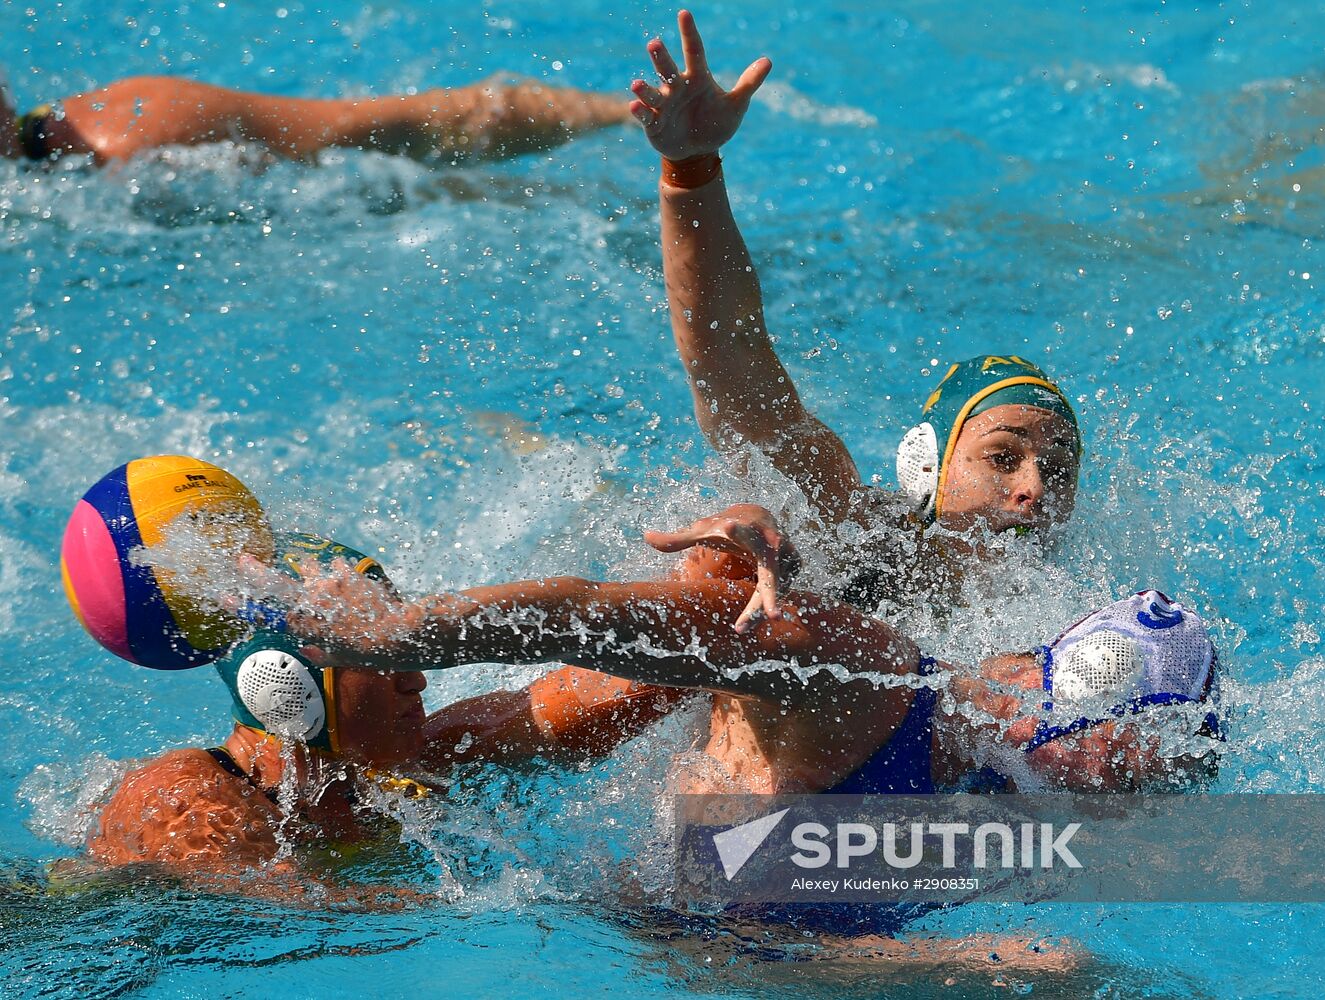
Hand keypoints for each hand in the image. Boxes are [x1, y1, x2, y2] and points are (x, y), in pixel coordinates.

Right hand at [630, 9, 771, 160]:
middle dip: (660, 58)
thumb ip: (748, 83)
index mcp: (697, 78)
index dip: (689, 33)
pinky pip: (646, 116)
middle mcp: (677, 87)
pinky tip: (635, 106)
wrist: (699, 151)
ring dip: (644, 89)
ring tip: (637, 84)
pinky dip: (640, 112)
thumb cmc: (715, 123)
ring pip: (653, 93)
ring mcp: (664, 105)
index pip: (694, 51)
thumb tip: (768, 61)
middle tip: (654, 43)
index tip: (684, 13)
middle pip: (668, 69)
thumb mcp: (735, 105)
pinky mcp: (654, 124)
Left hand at [644, 503, 799, 632]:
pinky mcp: (794, 565)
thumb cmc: (726, 526)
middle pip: (770, 572)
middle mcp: (770, 541)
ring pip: (778, 588)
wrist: (759, 515)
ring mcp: (786, 554)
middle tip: (774, 617)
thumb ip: (677, 539)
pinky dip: (768, 603)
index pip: (740, 529)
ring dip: (765, 607)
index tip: (727, 526)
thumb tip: (645, 537)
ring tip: (747, 626)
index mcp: (745, 529)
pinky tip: (757, 609)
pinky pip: (782, 590)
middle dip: (771, 594)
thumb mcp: (702, 530)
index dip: (735, 530)